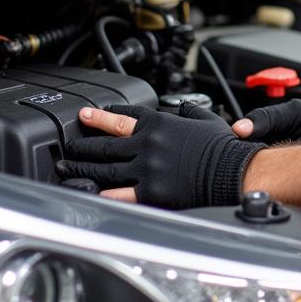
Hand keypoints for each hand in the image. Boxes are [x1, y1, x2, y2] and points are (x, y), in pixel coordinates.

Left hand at [56, 102, 265, 208]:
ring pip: (105, 167)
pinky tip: (87, 191)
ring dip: (83, 165)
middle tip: (70, 141)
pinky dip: (100, 193)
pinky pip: (118, 194)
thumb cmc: (222, 146)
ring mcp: (146, 168)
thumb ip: (188, 111)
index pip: (124, 116)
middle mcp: (148, 144)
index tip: (90, 115)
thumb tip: (182, 107)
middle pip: (106, 141)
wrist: (232, 171)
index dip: (104, 115)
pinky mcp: (150, 192)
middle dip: (84, 140)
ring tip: (68, 164)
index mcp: (159, 123)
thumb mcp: (204, 118)